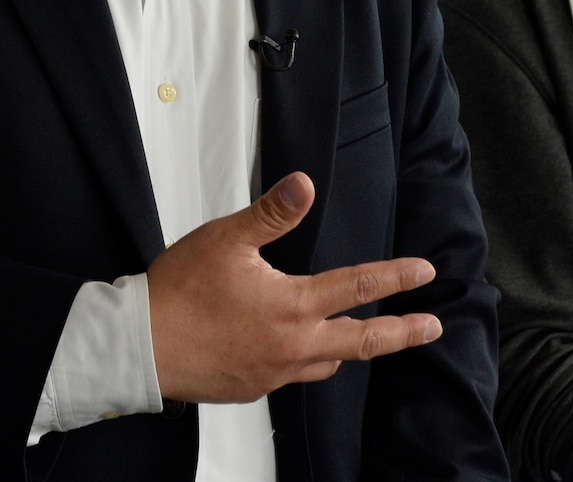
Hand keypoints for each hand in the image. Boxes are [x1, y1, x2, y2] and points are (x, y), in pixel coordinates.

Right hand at [146, 171, 441, 404]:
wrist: (142, 345)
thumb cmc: (179, 292)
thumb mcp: (226, 239)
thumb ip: (272, 213)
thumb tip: (305, 185)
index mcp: (292, 305)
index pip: (358, 287)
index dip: (396, 277)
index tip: (425, 272)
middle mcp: (293, 344)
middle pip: (363, 341)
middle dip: (402, 333)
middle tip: (430, 327)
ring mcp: (274, 372)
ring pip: (328, 363)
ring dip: (350, 349)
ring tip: (363, 340)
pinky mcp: (253, 387)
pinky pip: (292, 377)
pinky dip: (305, 363)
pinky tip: (294, 352)